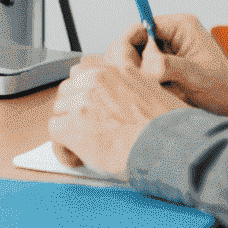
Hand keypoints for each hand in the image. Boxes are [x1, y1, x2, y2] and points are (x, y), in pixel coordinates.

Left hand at [48, 52, 186, 178]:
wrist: (172, 147)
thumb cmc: (170, 128)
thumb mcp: (153, 90)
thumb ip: (132, 83)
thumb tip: (126, 91)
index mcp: (115, 69)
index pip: (81, 74)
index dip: (83, 95)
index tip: (89, 110)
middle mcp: (96, 79)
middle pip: (67, 92)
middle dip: (73, 112)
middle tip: (88, 132)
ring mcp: (83, 100)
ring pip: (60, 111)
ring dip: (69, 129)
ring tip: (84, 148)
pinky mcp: (74, 124)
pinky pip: (54, 132)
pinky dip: (63, 148)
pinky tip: (76, 158)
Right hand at [107, 14, 227, 116]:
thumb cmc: (222, 87)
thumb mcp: (196, 76)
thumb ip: (168, 66)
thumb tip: (144, 65)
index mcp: (180, 26)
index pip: (142, 26)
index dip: (129, 43)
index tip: (124, 63)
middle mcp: (172, 32)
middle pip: (136, 40)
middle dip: (134, 60)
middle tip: (136, 80)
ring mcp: (168, 47)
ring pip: (138, 55)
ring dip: (140, 72)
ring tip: (152, 88)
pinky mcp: (165, 62)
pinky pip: (145, 67)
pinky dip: (146, 79)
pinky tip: (155, 91)